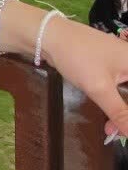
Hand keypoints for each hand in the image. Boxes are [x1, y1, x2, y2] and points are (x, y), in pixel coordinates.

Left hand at [45, 17, 127, 139]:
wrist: (49, 36)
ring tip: (111, 131)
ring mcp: (120, 63)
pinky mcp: (108, 66)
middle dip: (127, 116)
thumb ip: (119, 112)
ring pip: (127, 93)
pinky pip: (120, 89)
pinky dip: (116, 104)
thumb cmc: (78, 57)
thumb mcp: (99, 88)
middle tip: (117, 134)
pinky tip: (109, 119)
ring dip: (123, 113)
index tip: (126, 129)